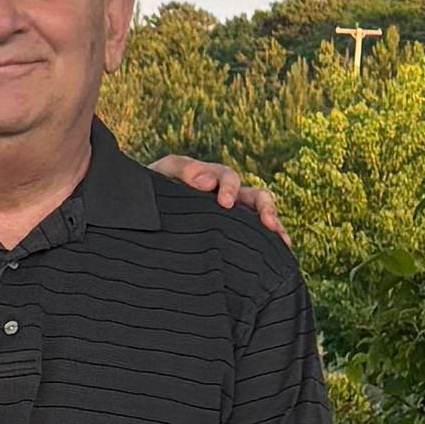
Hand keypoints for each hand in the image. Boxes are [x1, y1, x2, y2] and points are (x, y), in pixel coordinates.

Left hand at [150, 152, 284, 235]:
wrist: (142, 218)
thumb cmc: (152, 192)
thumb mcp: (162, 174)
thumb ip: (182, 170)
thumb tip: (207, 182)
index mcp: (211, 179)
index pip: (228, 178)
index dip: (230, 188)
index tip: (224, 203)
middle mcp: (228, 197)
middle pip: (256, 197)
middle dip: (265, 208)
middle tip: (268, 224)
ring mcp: (232, 218)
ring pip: (262, 218)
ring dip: (274, 225)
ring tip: (282, 241)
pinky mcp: (232, 237)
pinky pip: (256, 238)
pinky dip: (271, 243)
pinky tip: (281, 253)